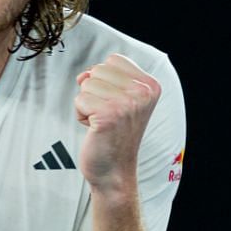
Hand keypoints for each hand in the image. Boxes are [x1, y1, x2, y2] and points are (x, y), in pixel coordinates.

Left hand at [74, 54, 160, 196]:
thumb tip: (84, 75)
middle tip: (108, 115)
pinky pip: (79, 100)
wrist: (115, 171)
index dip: (106, 79)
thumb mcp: (120, 99)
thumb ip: (105, 78)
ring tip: (102, 121)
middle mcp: (142, 93)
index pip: (114, 60)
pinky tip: (95, 128)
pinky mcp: (108, 116)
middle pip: (98, 70)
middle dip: (95, 92)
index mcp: (150, 86)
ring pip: (87, 84)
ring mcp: (127, 104)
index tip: (116, 102)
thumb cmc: (116, 134)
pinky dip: (81, 115)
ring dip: (88, 104)